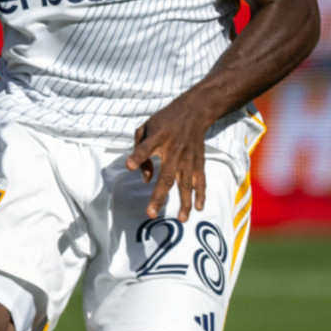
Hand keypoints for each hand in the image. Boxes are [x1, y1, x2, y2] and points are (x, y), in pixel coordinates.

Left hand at [126, 96, 215, 219]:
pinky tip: (199, 208)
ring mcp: (188, 158)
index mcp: (158, 137)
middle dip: (158, 196)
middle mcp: (174, 150)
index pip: (145, 147)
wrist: (194, 111)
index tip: (130, 166)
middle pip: (166, 176)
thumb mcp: (146, 128)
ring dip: (184, 202)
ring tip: (181, 219)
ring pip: (186, 184)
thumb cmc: (165, 122)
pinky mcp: (198, 162)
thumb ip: (140, 150)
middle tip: (151, 214)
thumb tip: (144, 178)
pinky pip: (200, 181)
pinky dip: (200, 194)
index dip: (138, 157)